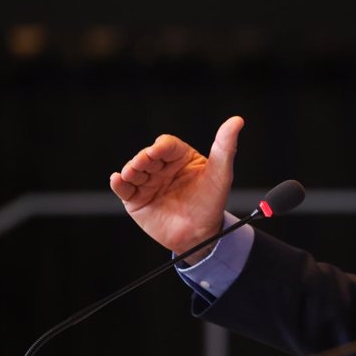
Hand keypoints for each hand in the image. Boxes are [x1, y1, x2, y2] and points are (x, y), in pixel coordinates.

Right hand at [109, 116, 244, 261]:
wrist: (200, 234)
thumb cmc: (212, 202)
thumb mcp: (221, 173)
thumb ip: (226, 147)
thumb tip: (237, 121)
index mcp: (181, 157)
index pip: (167, 145)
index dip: (161, 146)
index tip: (158, 150)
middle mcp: (162, 167)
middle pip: (147, 156)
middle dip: (143, 158)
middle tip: (143, 163)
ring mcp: (148, 183)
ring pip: (134, 170)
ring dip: (131, 170)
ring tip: (132, 173)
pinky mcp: (136, 199)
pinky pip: (124, 189)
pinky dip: (118, 183)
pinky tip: (118, 179)